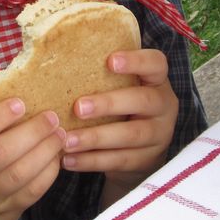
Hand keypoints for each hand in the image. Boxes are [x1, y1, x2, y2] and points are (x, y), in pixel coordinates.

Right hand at [0, 100, 65, 219]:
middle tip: (51, 117)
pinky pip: (29, 193)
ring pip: (18, 175)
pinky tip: (55, 157)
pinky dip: (47, 173)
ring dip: (44, 152)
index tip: (19, 103)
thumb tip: (16, 98)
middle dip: (30, 133)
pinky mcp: (3, 216)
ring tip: (60, 135)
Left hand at [60, 49, 178, 204]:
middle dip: (109, 104)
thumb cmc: (122, 105)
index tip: (110, 61)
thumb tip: (55, 58)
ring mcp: (159, 135)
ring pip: (130, 135)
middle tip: (78, 107)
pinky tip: (69, 159)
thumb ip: (101, 74)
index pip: (156, 64)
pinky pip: (119, 161)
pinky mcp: (147, 160)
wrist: (141, 147)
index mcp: (157, 81)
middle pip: (143, 101)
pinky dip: (92, 161)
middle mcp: (164, 106)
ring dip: (95, 138)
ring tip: (67, 140)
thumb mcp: (122, 87)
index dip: (136, 61)